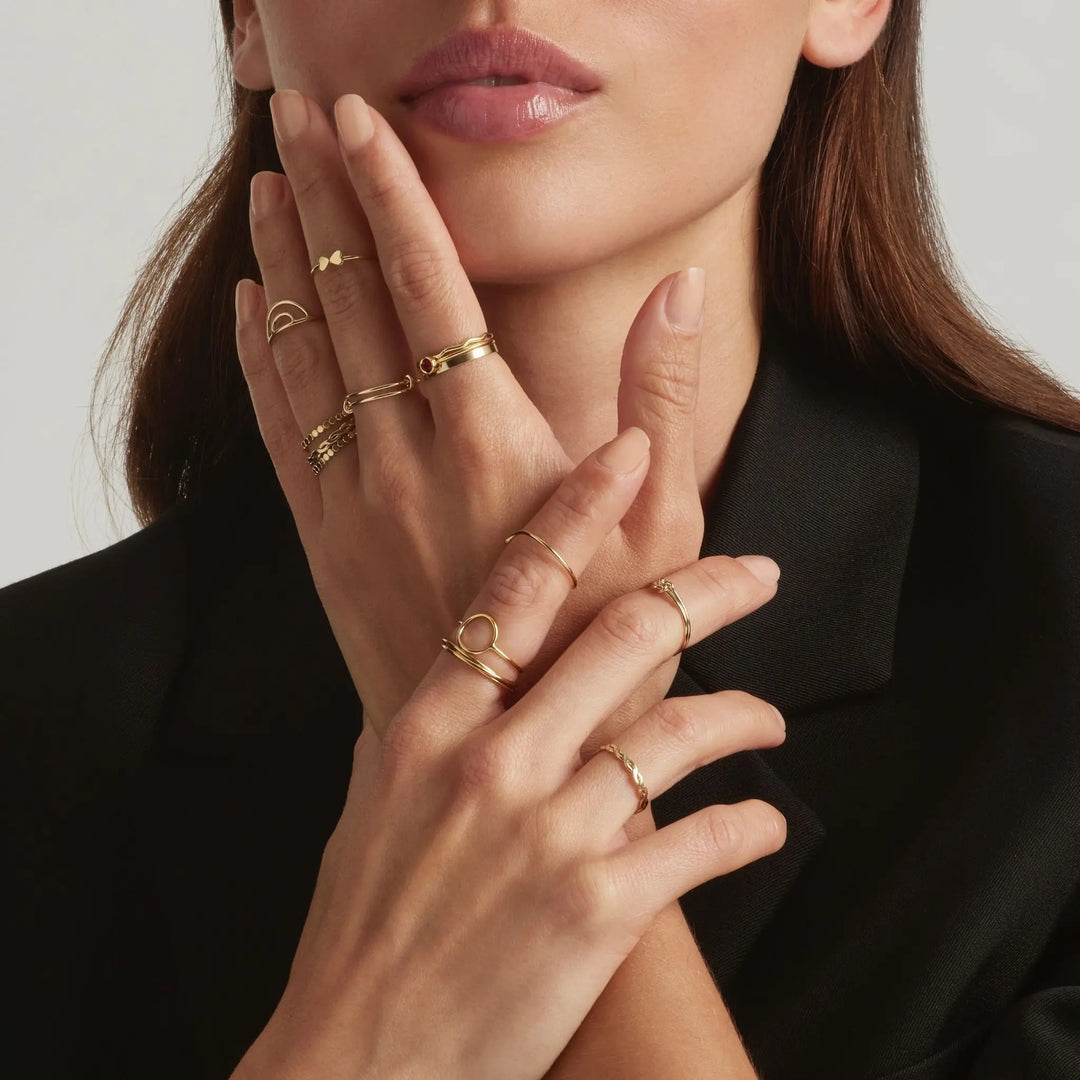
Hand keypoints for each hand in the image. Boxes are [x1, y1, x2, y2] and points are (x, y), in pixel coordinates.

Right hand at [230, 443, 786, 1079]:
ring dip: (743, 713)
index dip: (580, 506)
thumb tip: (470, 670)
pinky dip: (749, 825)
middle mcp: (495, 758)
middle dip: (709, 588)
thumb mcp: (379, 796)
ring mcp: (550, 829)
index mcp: (433, 720)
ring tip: (768, 715)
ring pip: (681, 731)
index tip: (629, 452)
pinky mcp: (600, 904)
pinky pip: (706, 840)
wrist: (361, 1053)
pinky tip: (764, 821)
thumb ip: (431, 723)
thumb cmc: (367, 921)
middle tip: (758, 571)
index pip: (518, 582)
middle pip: (624, 633)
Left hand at [235, 89, 707, 740]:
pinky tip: (251, 311)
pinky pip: (276, 431)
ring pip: (302, 352)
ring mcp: (353, 500)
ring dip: (280, 261)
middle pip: (350, 297)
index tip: (359, 124)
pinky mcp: (325, 542)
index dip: (391, 193)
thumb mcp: (667, 518)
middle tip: (295, 118)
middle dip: (320, 198)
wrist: (515, 746)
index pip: (428, 283)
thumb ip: (665, 396)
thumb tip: (682, 289)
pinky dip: (259, 360)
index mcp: (492, 438)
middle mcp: (408, 458)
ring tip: (264, 187)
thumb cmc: (600, 635)